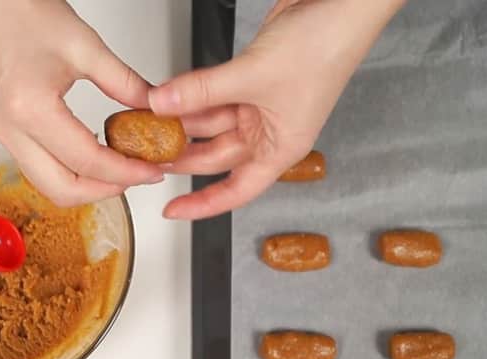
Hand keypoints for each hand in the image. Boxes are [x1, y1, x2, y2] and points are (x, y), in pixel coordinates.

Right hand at [0, 0, 162, 206]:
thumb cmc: (23, 11)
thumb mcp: (87, 47)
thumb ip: (126, 83)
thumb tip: (154, 109)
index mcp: (30, 108)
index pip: (87, 161)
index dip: (127, 172)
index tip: (153, 169)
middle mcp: (10, 128)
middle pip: (63, 190)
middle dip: (107, 190)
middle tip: (139, 176)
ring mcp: (2, 133)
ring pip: (48, 185)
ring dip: (87, 186)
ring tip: (121, 170)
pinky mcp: (3, 130)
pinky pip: (38, 169)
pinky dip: (69, 173)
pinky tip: (94, 159)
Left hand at [149, 0, 404, 219]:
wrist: (340, 5)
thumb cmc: (323, 48)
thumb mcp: (253, 76)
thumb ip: (202, 91)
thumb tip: (161, 104)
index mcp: (280, 148)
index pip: (236, 190)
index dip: (202, 204)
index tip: (173, 209)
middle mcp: (269, 132)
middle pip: (217, 156)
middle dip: (182, 157)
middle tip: (146, 155)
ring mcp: (259, 106)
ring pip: (211, 124)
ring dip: (181, 122)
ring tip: (148, 123)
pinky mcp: (250, 82)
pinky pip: (213, 97)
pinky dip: (191, 96)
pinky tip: (167, 96)